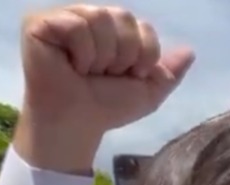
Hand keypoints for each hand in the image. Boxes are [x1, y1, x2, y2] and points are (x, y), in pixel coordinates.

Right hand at [20, 6, 193, 141]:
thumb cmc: (107, 107)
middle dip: (123, 54)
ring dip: (102, 56)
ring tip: (87, 72)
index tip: (126, 76)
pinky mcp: (39, 24)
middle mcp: (88, 18)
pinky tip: (71, 66)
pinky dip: (82, 52)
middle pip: (123, 16)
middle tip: (104, 75)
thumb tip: (191, 52)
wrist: (79, 123)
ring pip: (100, 18)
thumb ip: (169, 72)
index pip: (142, 25)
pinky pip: (76, 25)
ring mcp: (62, 18)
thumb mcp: (147, 92)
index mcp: (112, 30)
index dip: (142, 55)